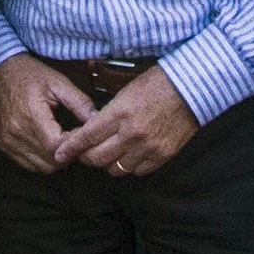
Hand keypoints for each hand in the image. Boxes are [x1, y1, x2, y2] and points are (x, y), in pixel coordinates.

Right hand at [0, 52, 90, 175]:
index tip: (81, 132)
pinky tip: (47, 144)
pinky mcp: (4, 145)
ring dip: (56, 159)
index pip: (59, 146)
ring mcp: (8, 142)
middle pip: (52, 161)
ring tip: (61, 140)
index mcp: (32, 117)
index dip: (75, 144)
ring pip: (41, 167)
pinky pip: (28, 164)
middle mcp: (17, 134)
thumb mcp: (58, 82)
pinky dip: (41, 159)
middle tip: (74, 137)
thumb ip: (79, 102)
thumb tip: (97, 121)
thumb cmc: (29, 74)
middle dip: (68, 153)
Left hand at [49, 65, 196, 176]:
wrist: (193, 87)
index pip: (87, 136)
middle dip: (86, 157)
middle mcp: (131, 134)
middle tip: (84, 153)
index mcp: (120, 113)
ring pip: (116, 169)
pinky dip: (130, 167)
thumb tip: (92, 128)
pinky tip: (129, 157)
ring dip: (108, 164)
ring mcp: (148, 147)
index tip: (60, 153)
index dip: (71, 147)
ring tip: (108, 154)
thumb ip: (109, 112)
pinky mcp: (163, 155)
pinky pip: (138, 171)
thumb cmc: (158, 82)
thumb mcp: (126, 90)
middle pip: (98, 158)